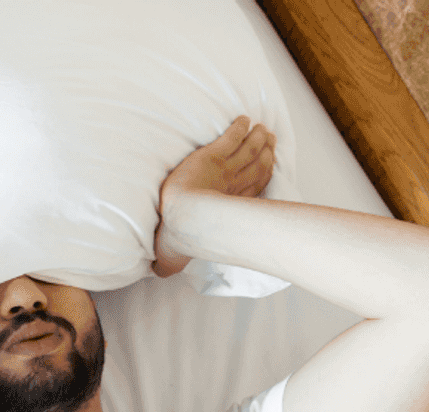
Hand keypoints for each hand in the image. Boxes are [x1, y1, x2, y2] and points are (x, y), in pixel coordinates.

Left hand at [153, 115, 276, 276]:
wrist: (182, 217)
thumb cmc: (180, 240)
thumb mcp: (173, 257)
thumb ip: (167, 265)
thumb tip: (157, 274)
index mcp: (229, 208)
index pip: (252, 186)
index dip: (262, 174)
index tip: (268, 166)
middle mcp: (232, 186)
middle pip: (254, 164)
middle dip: (263, 151)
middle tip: (270, 140)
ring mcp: (224, 169)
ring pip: (246, 149)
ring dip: (256, 138)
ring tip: (263, 130)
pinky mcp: (212, 155)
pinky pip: (229, 137)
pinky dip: (237, 128)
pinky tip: (243, 120)